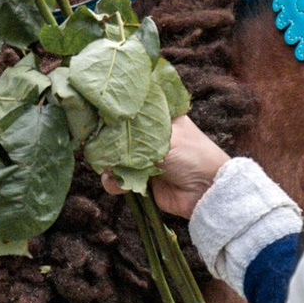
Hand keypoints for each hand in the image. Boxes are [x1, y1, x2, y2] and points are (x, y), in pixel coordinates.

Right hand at [102, 115, 229, 217]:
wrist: (205, 192)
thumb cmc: (191, 155)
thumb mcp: (163, 137)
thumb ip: (134, 133)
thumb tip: (105, 130)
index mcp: (157, 117)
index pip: (129, 110)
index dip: (114, 114)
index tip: (97, 115)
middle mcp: (147, 136)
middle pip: (116, 135)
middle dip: (107, 143)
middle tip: (100, 146)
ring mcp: (142, 158)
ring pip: (113, 158)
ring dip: (109, 165)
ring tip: (113, 169)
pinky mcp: (139, 180)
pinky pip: (117, 180)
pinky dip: (114, 182)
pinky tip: (119, 184)